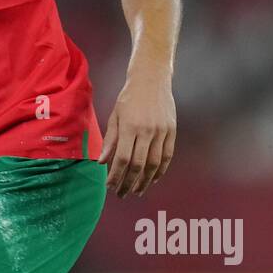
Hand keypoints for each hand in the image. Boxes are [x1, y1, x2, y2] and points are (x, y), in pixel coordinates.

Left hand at [98, 72, 175, 197]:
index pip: (121, 159)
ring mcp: (161, 131)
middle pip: (138, 165)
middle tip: (121, 194)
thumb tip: (101, 162)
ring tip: (136, 191)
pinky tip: (152, 180)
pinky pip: (167, 156)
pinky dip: (160, 171)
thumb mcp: (115, 116)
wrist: (152, 79)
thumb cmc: (129, 97)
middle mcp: (147, 131)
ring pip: (154, 164)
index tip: (110, 186)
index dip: (115, 176)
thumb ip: (110, 140)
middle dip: (128, 183)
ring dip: (144, 181)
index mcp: (129, 127)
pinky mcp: (171, 131)